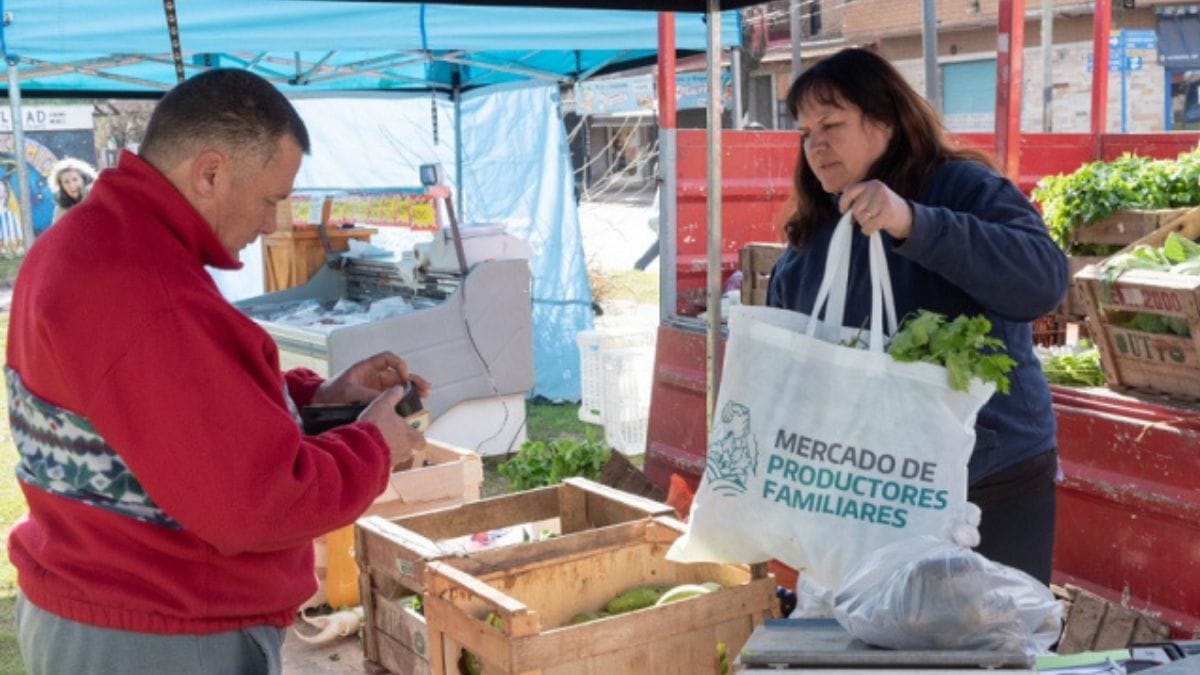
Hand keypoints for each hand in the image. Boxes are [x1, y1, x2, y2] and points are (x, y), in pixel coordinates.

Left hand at [311, 351, 430, 404]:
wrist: (319, 405)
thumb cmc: (331, 394)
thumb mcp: (349, 392)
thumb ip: (368, 394)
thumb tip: (386, 400)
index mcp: (366, 368)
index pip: (387, 358)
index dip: (398, 364)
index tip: (403, 374)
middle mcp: (373, 376)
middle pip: (397, 374)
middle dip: (412, 379)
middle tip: (425, 387)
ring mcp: (375, 388)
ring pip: (398, 386)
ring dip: (411, 390)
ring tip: (425, 394)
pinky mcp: (375, 400)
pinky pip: (392, 398)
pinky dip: (403, 400)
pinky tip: (413, 405)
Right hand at [358, 385, 424, 470]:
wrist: (359, 447)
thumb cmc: (375, 426)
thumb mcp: (383, 404)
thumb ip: (392, 395)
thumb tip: (399, 388)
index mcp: (409, 436)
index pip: (421, 441)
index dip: (418, 438)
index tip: (412, 433)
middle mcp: (404, 451)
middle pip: (409, 451)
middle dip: (402, 445)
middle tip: (392, 437)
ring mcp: (392, 461)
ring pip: (395, 458)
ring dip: (389, 452)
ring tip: (377, 443)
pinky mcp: (380, 468)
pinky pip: (381, 464)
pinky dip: (377, 458)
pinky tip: (368, 451)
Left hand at [839, 180, 912, 239]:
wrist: (907, 216)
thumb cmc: (884, 208)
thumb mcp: (872, 197)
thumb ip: (858, 199)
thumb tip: (845, 212)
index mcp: (872, 184)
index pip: (850, 190)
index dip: (843, 202)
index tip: (843, 210)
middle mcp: (877, 189)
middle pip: (855, 208)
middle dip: (857, 216)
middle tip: (867, 217)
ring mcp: (883, 201)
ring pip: (861, 218)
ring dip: (864, 223)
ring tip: (873, 220)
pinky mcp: (887, 214)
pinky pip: (868, 226)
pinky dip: (868, 230)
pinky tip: (874, 227)